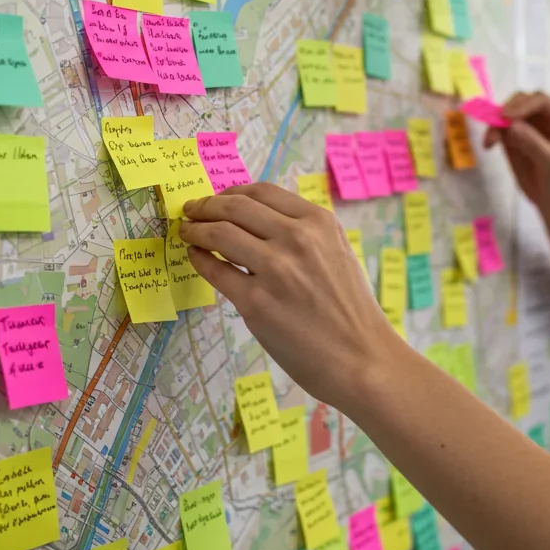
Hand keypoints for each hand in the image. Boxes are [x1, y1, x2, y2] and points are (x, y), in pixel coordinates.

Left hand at [177, 184, 402, 410]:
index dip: (231, 191)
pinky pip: (215, 271)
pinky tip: (196, 258)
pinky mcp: (256, 303)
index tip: (217, 198)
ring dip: (195, 229)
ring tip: (187, 232)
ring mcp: (275, 270)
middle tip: (191, 210)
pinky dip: (199, 259)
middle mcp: (297, 239)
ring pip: (219, 233)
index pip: (262, 192)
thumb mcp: (338, 253)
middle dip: (206, 205)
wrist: (362, 358)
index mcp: (318, 223)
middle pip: (235, 207)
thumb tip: (259, 221)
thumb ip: (305, 234)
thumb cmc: (351, 310)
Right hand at [481, 92, 549, 212]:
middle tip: (494, 129)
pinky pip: (500, 126)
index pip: (541, 101)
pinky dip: (492, 132)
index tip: (504, 118)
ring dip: (495, 123)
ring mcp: (530, 123)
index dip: (522, 106)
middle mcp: (547, 114)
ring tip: (489, 142)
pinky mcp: (515, 134)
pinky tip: (488, 145)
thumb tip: (511, 126)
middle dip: (506, 112)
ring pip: (507, 111)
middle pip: (521, 101)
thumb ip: (533, 144)